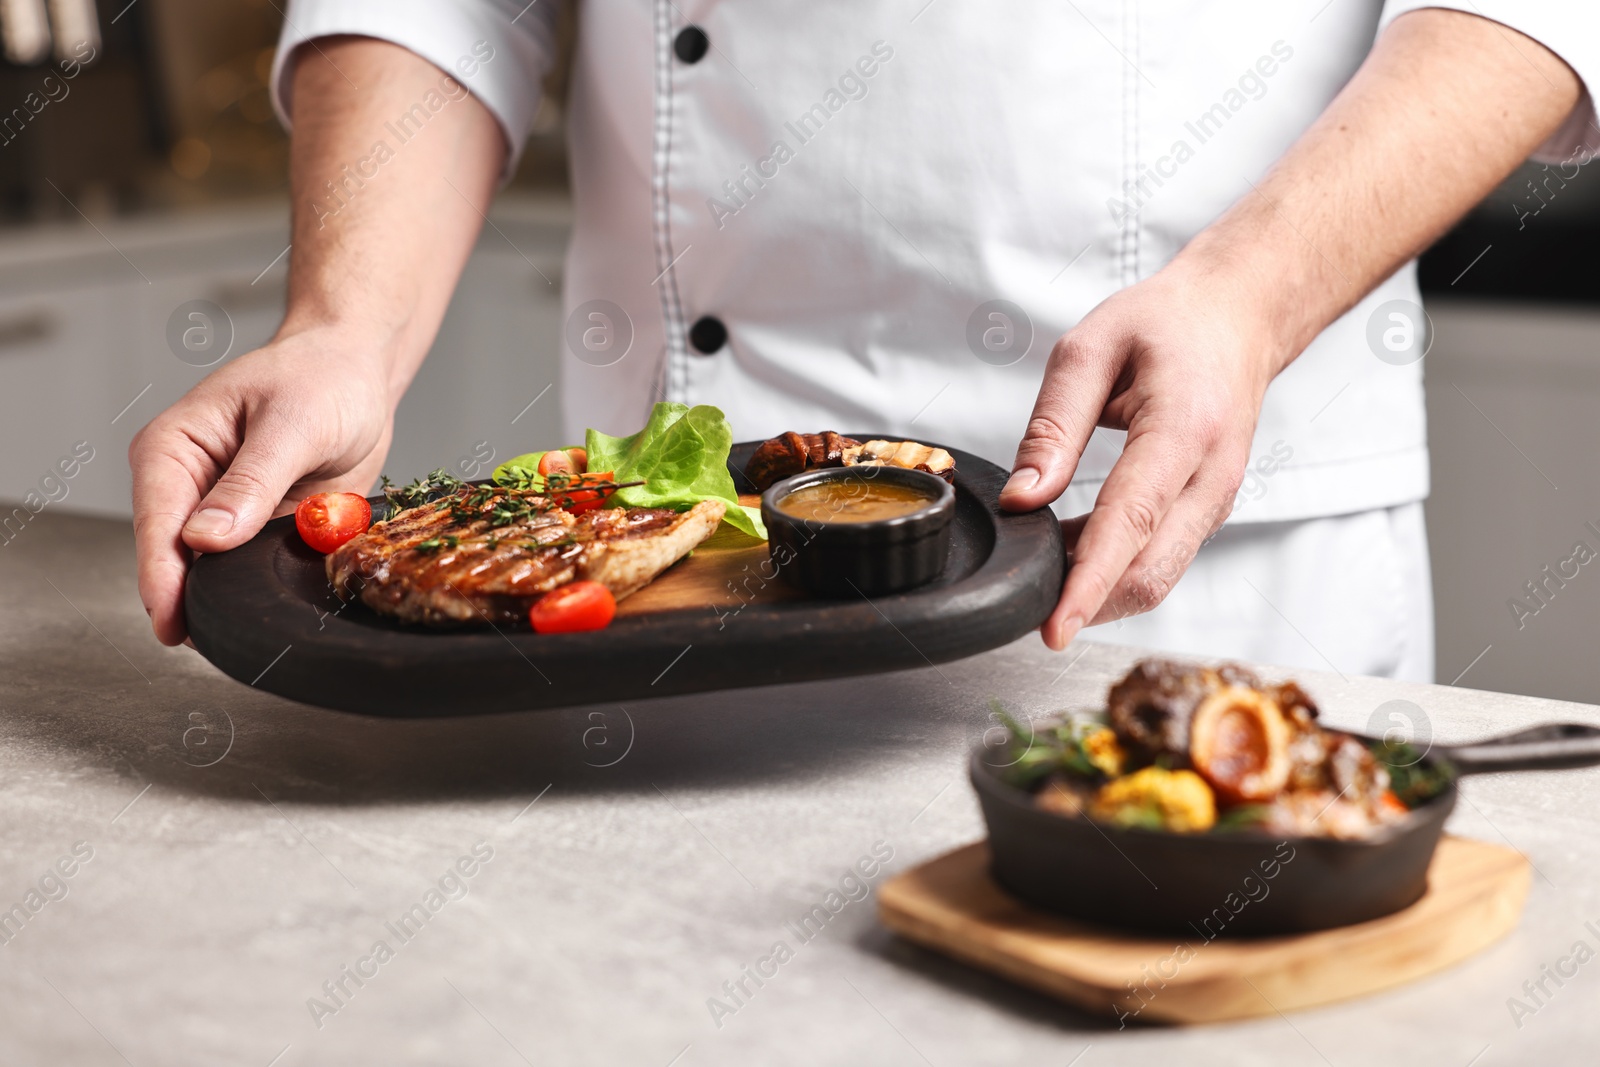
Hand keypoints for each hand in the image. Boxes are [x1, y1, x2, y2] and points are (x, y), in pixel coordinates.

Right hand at [130, 329, 395, 644]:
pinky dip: (270, 586)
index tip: (170, 622)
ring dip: (236, 597)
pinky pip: (257, 572)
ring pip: (216, 574)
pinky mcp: (259, 531)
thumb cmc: (320, 378)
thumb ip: (252, 482)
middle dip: (196, 598)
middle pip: (177, 559)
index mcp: (173, 450)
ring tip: (252, 625)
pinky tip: (280, 604)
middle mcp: (188, 487)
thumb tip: (205, 539)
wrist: (357, 373)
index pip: (156, 523)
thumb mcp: (292, 424)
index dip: (161, 576)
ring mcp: (224, 514)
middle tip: (218, 637)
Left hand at [999, 260, 1283, 649]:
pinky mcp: (1207, 510)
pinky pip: (1160, 557)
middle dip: (1087, 604)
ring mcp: (1216, 499)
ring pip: (1156, 576)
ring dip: (1098, 590)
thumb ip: (1053, 428)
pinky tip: (1071, 552)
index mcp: (1183, 430)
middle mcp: (1211, 476)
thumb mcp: (1090, 350)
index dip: (1088, 585)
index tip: (1054, 628)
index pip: (1131, 525)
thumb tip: (1020, 499)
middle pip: (1150, 572)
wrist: (1239, 315)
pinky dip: (1114, 569)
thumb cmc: (1168, 323)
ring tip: (1042, 572)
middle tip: (1026, 605)